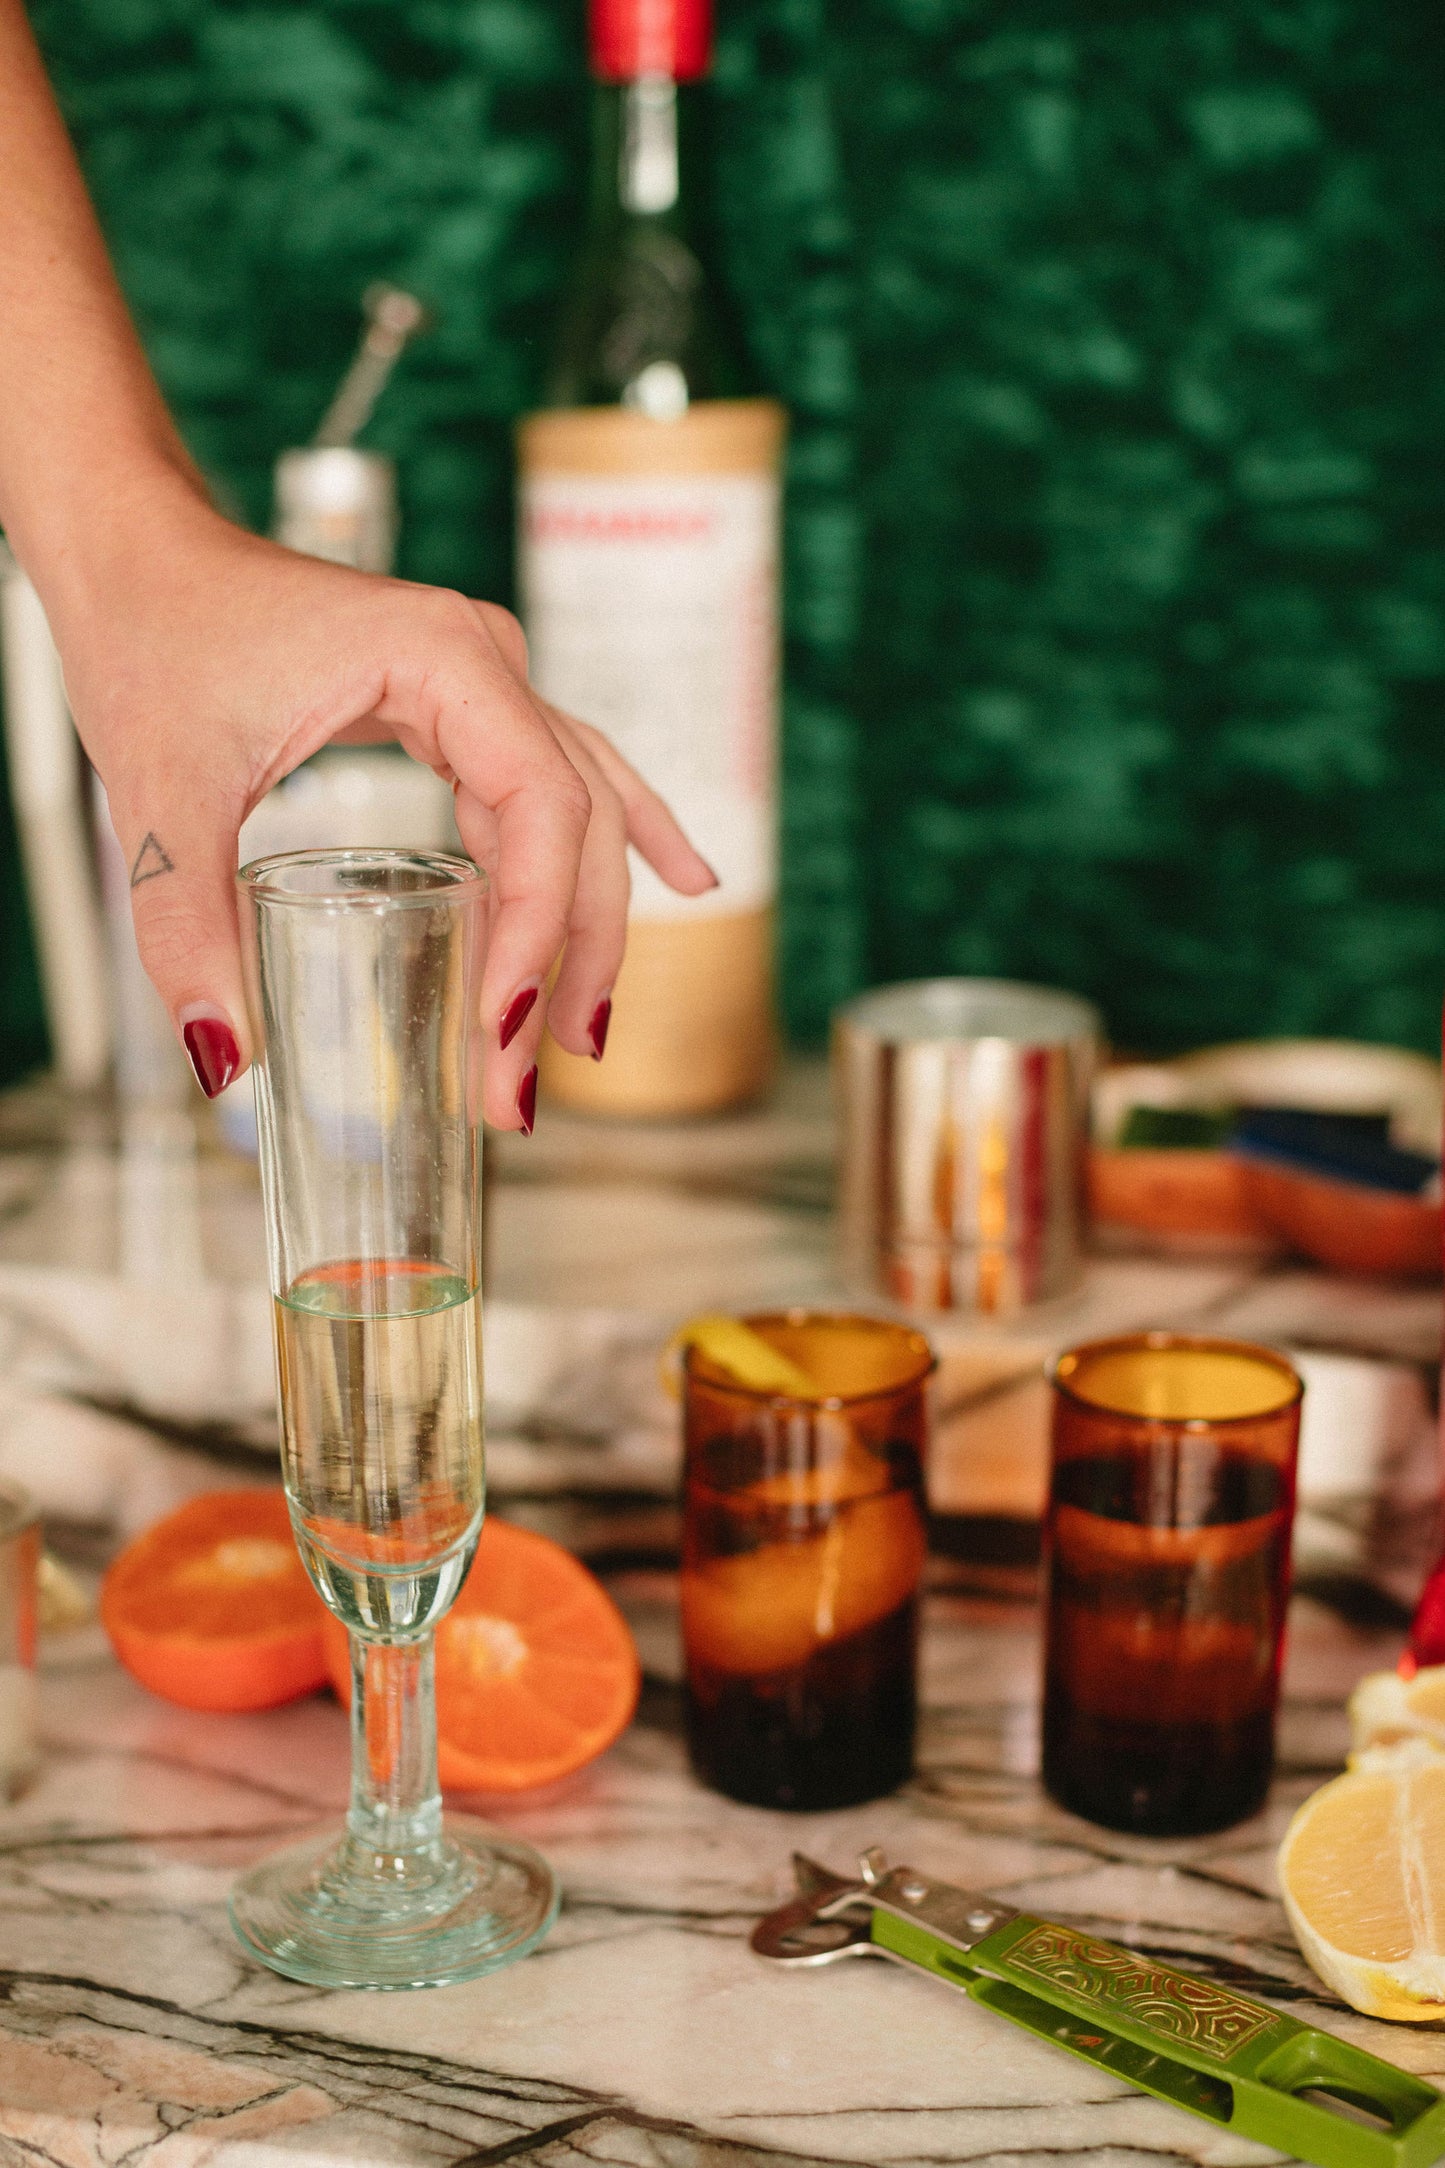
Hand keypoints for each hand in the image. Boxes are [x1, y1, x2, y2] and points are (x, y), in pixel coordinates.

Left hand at [48, 486, 715, 1128]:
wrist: (129, 549)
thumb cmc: (149, 635)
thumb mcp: (160, 795)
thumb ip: (188, 930)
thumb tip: (225, 1062)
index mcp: (443, 660)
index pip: (543, 811)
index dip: (539, 930)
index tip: (506, 1030)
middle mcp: (485, 663)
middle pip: (581, 823)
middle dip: (569, 957)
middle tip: (538, 1075)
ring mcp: (480, 681)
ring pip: (579, 812)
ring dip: (588, 923)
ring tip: (586, 1030)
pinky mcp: (457, 706)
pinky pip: (557, 785)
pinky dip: (609, 845)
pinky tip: (684, 880)